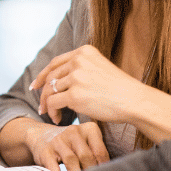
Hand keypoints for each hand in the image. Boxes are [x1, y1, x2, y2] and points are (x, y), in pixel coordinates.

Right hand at [25, 119, 109, 170]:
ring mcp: (58, 140)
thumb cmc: (70, 144)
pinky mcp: (45, 151)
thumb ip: (97, 154)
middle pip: (87, 157)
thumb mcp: (85, 142)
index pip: (100, 152)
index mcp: (88, 129)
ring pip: (72, 161)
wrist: (40, 135)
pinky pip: (54, 167)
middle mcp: (73, 131)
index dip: (104, 167)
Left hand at [31, 44, 153, 124]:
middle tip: (41, 105)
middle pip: (51, 77)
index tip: (36, 85)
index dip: (43, 74)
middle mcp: (78, 61)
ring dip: (48, 104)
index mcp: (84, 52)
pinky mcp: (75, 95)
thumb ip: (81, 69)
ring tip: (51, 114)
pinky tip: (58, 118)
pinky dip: (52, 111)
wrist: (135, 101)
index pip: (56, 62)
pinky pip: (53, 102)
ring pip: (50, 90)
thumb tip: (58, 80)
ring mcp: (76, 77)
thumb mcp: (100, 68)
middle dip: (42, 92)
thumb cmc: (120, 90)